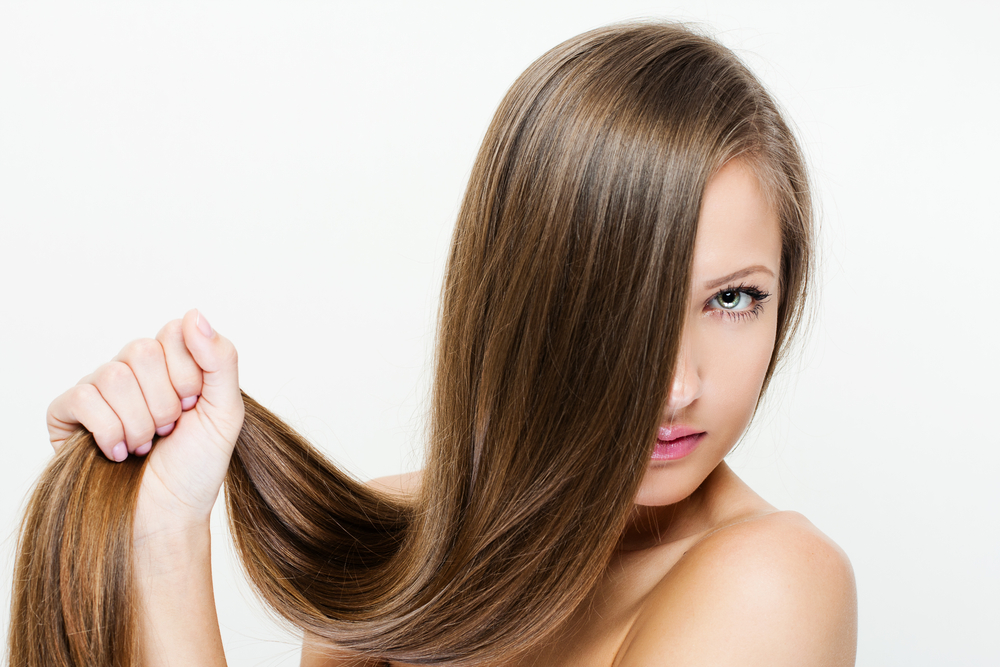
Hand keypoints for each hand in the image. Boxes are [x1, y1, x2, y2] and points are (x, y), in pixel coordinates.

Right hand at [47, 309, 244, 534]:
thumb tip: (196, 314)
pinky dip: (108, 430)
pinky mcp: (68, 413)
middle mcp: (133, 369)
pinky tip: (118, 452)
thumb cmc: (196, 467)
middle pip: (141, 350)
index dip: (188, 373)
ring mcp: (99, 389)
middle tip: (170, 430)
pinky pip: (83, 398)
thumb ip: (220, 359)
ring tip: (146, 445)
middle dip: (165, 401)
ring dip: (139, 422)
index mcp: (171, 362)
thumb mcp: (226, 411)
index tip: (194, 405)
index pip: (174, 331)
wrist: (167, 516)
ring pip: (114, 376)